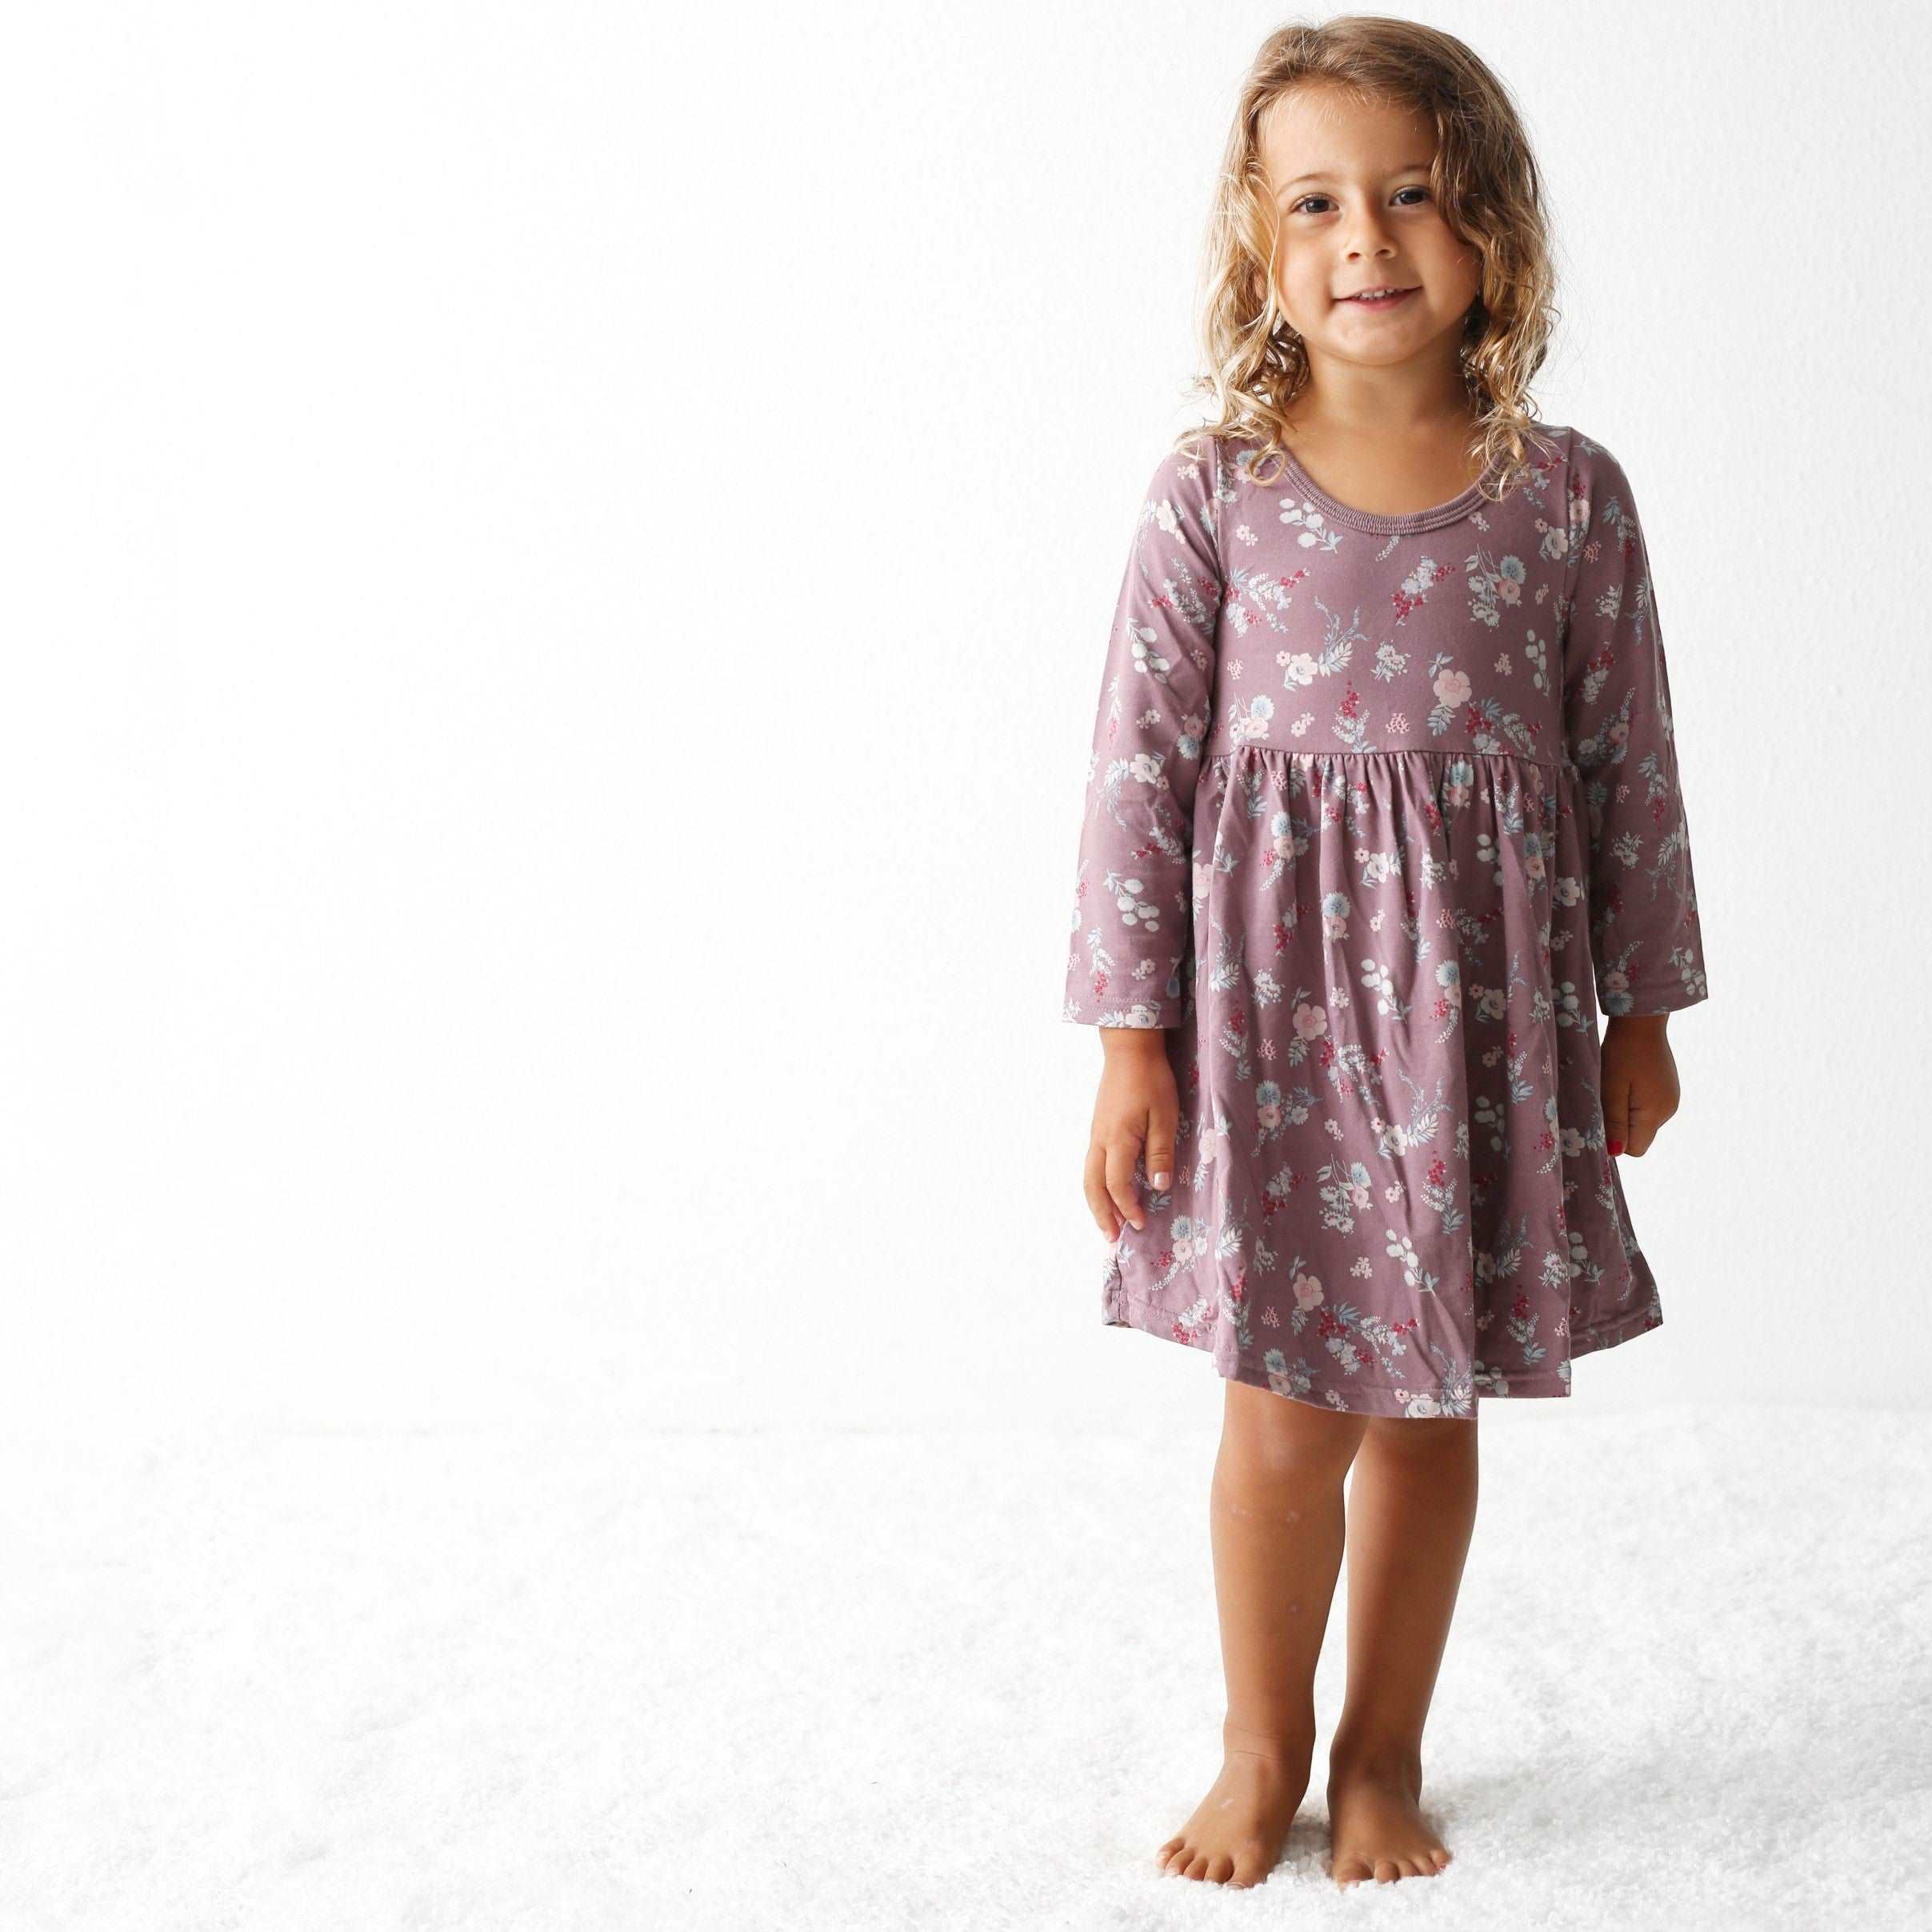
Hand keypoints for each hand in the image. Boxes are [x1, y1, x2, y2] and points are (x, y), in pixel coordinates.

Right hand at [1083, 1030, 1177, 1240]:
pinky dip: (1096, 1185)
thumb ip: (1160, 1151)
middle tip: (1111, 1239)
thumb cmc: (1151, 1080)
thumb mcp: (1165, 1116)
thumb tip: (1158, 1185)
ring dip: (1096, 1203)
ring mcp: (1095, 1134)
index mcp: (1118, 1140)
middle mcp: (1100, 1141)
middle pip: (1092, 1186)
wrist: (1129, 1049)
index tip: (1140, 1224)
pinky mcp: (1097, 1127)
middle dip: (1101, 1215)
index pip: (1117, 1184)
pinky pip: (1091, 1165)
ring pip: (1088, 1177)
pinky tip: (1107, 1192)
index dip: (1127, 1207)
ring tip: (1106, 1223)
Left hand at [1599, 1015, 1679, 1157]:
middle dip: (1620, 1125)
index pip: (1635, 1149)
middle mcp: (1668, 1111)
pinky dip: (1634, 1101)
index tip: (1603, 1117)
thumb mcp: (1611, 1089)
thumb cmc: (1622, 1053)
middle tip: (1608, 1096)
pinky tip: (1628, 1080)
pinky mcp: (1668, 1090)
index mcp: (1655, 1114)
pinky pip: (1647, 1108)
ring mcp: (1670, 1100)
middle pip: (1639, 1136)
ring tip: (1617, 1084)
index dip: (1616, 1139)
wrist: (1642, 1021)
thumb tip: (1616, 1152)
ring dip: (1626, 1111)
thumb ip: (1615, 1122)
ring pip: (1641, 1122)